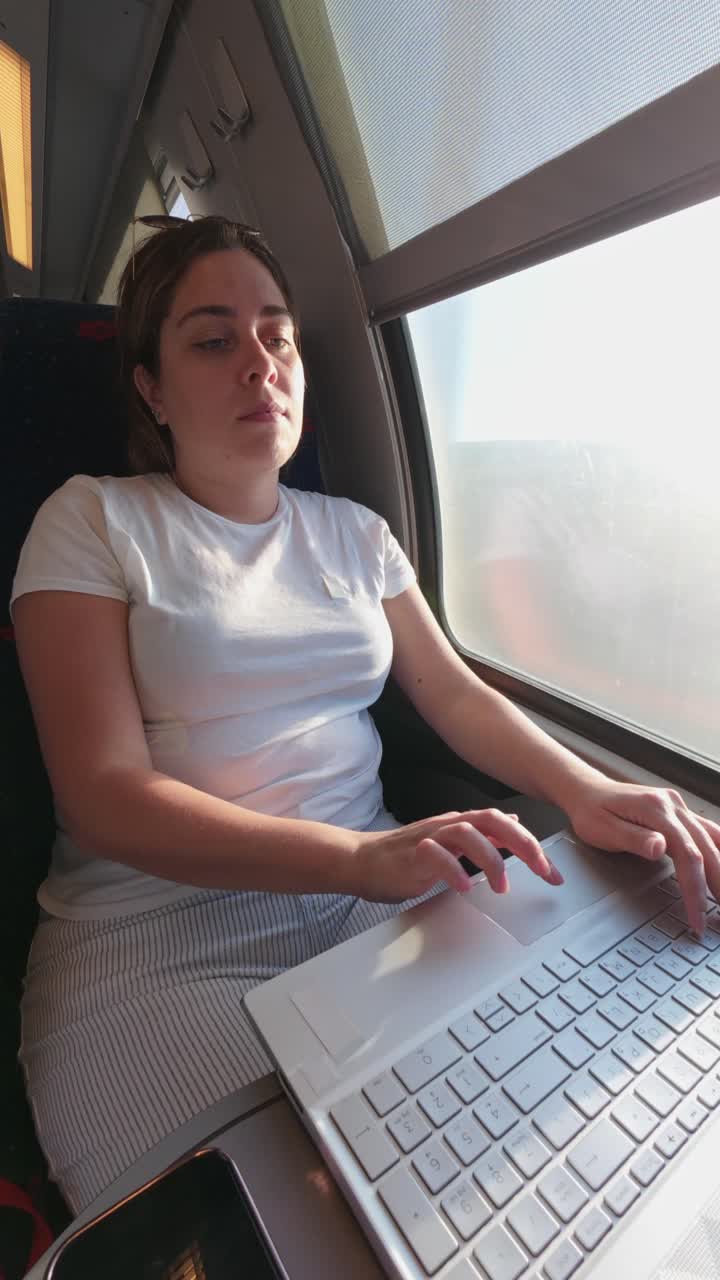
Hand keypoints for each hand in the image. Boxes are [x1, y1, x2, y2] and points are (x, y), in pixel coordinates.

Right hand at [347, 808, 564, 903]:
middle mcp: (449, 825)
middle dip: (522, 843)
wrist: (361, 861)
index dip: (532, 845)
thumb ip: (483, 835)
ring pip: (467, 833)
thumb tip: (513, 823)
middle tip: (542, 870)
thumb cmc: (407, 857)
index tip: (553, 873)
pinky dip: (453, 870)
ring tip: (501, 887)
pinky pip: (435, 856)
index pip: (504, 825)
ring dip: (491, 859)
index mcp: (462, 824)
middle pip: (492, 820)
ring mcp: (430, 837)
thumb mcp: (452, 844)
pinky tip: (464, 888)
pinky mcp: (411, 855)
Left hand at [565, 778, 719, 933]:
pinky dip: (719, 851)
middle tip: (719, 918)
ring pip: (713, 839)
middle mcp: (673, 804)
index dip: (695, 888)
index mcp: (655, 809)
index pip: (688, 854)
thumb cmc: (591, 812)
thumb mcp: (603, 829)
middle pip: (707, 849)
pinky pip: (708, 833)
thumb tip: (660, 848)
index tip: (697, 916)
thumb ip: (634, 839)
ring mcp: (678, 807)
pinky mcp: (679, 812)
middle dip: (717, 885)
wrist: (587, 791)